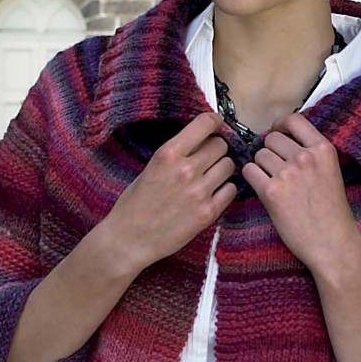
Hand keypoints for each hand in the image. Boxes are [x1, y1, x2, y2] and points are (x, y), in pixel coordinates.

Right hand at [105, 111, 237, 269]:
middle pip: (221, 145)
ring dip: (222, 168)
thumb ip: (176, 154)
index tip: (216, 125)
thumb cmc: (134, 204)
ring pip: (229, 166)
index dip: (214, 122)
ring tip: (209, 177)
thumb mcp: (150, 168)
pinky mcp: (208, 213)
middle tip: (208, 158)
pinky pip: (231, 190)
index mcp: (168, 154)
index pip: (205, 124)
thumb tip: (201, 140)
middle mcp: (186, 170)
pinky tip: (212, 193)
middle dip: (216, 149)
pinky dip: (225, 189)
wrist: (129, 239)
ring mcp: (199, 192)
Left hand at [241, 112, 359, 271]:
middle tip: (275, 168)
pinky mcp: (271, 192)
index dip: (280, 125)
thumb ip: (312, 154)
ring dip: (261, 166)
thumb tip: (284, 138)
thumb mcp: (331, 172)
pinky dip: (251, 178)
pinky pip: (249, 171)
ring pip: (259, 155)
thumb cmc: (332, 212)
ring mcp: (288, 174)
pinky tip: (262, 188)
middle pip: (271, 138)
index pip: (294, 119)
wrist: (332, 243)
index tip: (277, 134)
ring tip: (273, 182)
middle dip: (269, 151)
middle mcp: (305, 157)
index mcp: (323, 149)